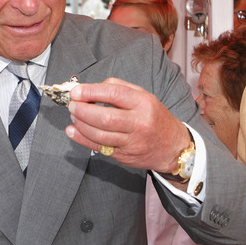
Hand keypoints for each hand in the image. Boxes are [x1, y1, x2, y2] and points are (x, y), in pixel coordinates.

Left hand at [65, 78, 190, 172]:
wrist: (173, 147)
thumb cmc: (155, 118)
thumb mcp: (145, 96)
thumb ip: (120, 88)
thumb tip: (92, 88)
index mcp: (144, 104)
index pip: (115, 94)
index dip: (92, 92)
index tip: (77, 91)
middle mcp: (139, 123)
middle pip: (106, 117)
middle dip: (83, 110)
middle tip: (72, 105)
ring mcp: (132, 142)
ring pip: (100, 134)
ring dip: (81, 124)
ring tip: (73, 115)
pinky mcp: (124, 156)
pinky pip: (99, 147)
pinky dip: (82, 139)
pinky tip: (72, 131)